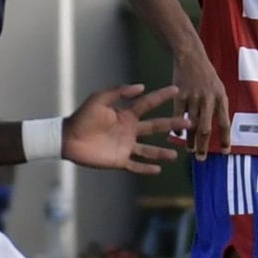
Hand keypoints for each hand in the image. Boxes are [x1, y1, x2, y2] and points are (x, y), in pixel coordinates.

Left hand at [62, 83, 184, 173]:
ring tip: (176, 153)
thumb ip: (119, 92)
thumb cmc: (83, 116)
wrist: (68, 138)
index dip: (162, 96)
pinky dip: (146, 168)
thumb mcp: (100, 99)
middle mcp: (130, 129)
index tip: (177, 90)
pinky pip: (136, 165)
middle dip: (172, 125)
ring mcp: (126, 146)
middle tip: (189, 123)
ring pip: (149, 149)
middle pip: (156, 127)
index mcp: (126, 114)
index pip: (148, 104)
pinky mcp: (119, 160)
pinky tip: (158, 170)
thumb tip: (141, 87)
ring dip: (162, 152)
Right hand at [174, 46, 230, 161]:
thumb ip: (219, 106)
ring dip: (190, 140)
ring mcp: (193, 97)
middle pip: (206, 128)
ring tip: (189, 150)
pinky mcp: (179, 95)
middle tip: (201, 158)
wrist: (191, 57)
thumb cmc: (206, 74)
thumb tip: (222, 127)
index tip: (225, 152)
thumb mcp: (218, 88)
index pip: (225, 123)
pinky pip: (178, 116)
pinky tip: (177, 135)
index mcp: (220, 98)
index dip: (226, 139)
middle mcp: (208, 99)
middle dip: (204, 146)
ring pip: (191, 125)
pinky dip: (177, 127)